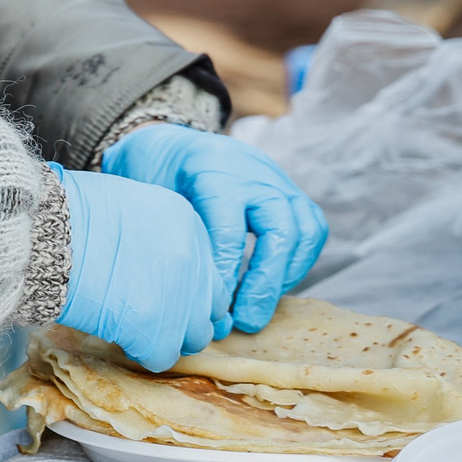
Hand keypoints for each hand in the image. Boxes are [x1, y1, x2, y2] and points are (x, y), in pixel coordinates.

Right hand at [53, 163, 227, 372]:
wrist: (42, 234)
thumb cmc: (71, 213)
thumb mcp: (128, 203)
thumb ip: (155, 232)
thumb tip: (154, 259)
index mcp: (188, 224)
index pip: (205, 270)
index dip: (182, 285)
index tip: (157, 288)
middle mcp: (193, 260)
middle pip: (208, 305)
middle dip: (183, 313)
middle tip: (149, 312)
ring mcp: (178, 298)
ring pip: (193, 336)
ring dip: (166, 335)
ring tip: (132, 326)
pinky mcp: (155, 331)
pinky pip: (162, 356)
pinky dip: (142, 352)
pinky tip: (118, 334)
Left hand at [100, 124, 329, 334]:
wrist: (172, 140)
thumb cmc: (155, 173)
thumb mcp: (149, 195)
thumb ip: (170, 233)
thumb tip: (183, 296)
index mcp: (212, 170)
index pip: (229, 229)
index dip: (225, 274)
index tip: (215, 308)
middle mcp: (254, 173)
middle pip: (279, 229)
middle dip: (265, 282)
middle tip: (246, 321)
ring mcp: (277, 180)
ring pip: (305, 229)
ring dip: (286, 275)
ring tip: (259, 307)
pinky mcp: (291, 191)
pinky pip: (312, 229)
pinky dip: (298, 262)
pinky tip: (272, 286)